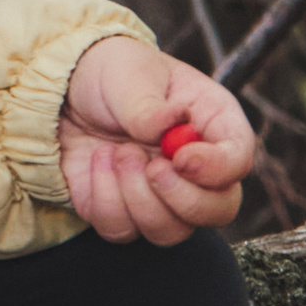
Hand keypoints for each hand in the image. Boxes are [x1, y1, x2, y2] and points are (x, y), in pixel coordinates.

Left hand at [58, 36, 254, 245]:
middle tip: (151, 167)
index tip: (180, 159)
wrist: (67, 91)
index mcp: (213, 124)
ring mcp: (162, 196)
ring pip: (170, 231)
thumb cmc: (113, 73)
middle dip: (183, 200)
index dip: (216, 169)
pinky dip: (104, 199)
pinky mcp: (123, 212)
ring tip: (116, 151)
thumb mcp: (129, 74)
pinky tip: (98, 161)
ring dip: (136, 196)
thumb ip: (149, 105)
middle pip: (218, 211)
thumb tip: (170, 124)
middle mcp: (196, 168)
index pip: (238, 160)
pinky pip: (122, 230)